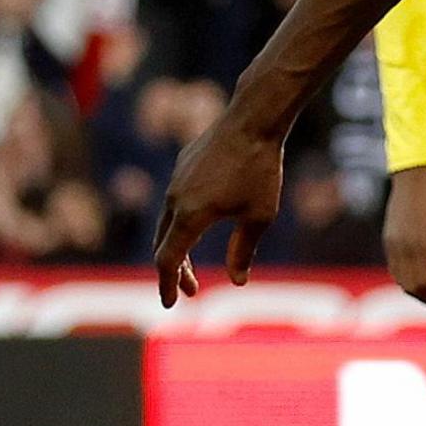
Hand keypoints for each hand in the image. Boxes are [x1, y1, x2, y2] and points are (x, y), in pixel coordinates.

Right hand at [151, 110, 285, 305]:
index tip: (171, 304)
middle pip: (165, 244)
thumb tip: (237, 280)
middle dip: (174, 270)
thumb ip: (243, 250)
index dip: (168, 285)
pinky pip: (177, 200)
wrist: (253, 120)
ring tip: (191, 262)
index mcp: (190, 216)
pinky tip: (202, 221)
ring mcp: (176, 180)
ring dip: (177, 245)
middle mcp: (175, 199)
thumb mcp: (259, 216)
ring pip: (168, 222)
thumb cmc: (260, 169)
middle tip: (191, 289)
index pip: (168, 260)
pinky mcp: (184, 165)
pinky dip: (182, 221)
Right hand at [381, 164, 425, 304]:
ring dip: (419, 291)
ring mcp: (392, 246)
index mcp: (421, 247)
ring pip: (402, 281)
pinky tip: (423, 276)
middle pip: (413, 288)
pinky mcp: (388, 240)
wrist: (415, 173)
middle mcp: (402, 250)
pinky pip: (396, 269)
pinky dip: (409, 279)